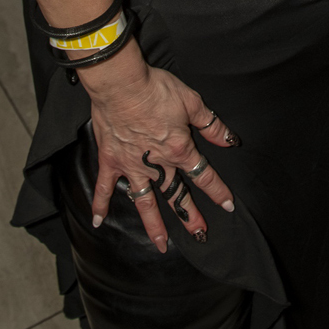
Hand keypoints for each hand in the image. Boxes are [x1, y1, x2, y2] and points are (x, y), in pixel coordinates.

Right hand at [87, 59, 238, 250]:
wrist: (122, 84)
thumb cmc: (156, 88)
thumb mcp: (192, 101)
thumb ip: (211, 124)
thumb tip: (229, 141)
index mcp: (179, 149)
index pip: (204, 175)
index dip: (218, 191)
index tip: (228, 205)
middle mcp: (157, 164)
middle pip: (177, 194)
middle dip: (190, 216)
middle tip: (200, 235)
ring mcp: (132, 165)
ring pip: (145, 201)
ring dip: (153, 224)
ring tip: (161, 244)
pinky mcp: (111, 160)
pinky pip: (105, 187)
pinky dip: (100, 204)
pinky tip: (98, 222)